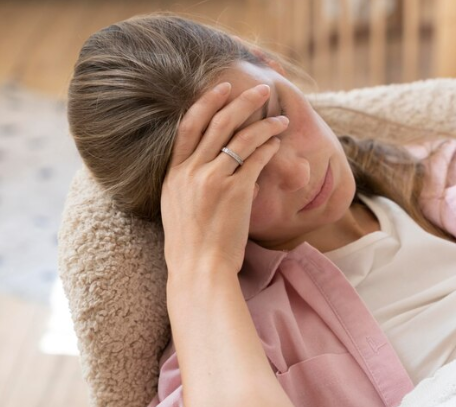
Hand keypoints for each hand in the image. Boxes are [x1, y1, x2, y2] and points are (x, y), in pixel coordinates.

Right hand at [161, 81, 288, 275]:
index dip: (205, 102)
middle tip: (261, 89)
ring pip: (240, 138)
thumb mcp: (181, 210)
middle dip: (242, 101)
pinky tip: (278, 144)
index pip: (188, 127)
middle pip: (217, 123)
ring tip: (281, 119)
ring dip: (264, 124)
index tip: (221, 88)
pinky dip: (268, 148)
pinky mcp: (234, 192)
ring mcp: (211, 180)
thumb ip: (195, 187)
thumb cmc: (193, 247)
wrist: (198, 270)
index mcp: (173, 174)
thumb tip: (224, 175)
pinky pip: (255, 160)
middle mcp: (190, 172)